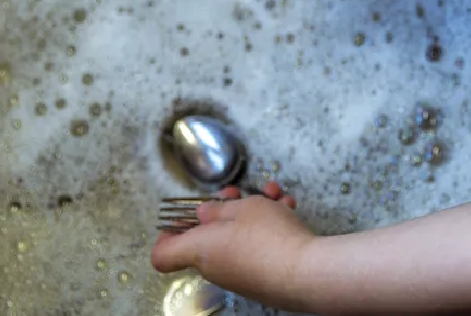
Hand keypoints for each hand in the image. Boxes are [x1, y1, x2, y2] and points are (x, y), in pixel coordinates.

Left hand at [151, 182, 315, 311]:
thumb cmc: (269, 238)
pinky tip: (287, 209)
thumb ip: (218, 209)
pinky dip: (270, 228)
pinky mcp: (263, 278)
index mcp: (200, 250)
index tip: (179, 216)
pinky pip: (258, 248)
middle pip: (207, 237)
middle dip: (224, 209)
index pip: (163, 255)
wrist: (307, 273)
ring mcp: (240, 275)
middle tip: (238, 193)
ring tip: (273, 195)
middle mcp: (216, 267)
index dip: (166, 234)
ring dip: (254, 212)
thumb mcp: (242, 208)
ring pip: (238, 237)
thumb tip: (203, 215)